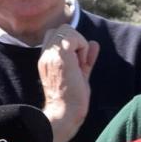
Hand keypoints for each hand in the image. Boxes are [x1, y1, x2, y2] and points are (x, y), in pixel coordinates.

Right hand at [39, 25, 99, 141]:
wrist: (65, 112)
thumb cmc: (73, 97)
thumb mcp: (81, 73)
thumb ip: (86, 58)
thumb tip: (94, 43)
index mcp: (47, 58)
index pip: (57, 35)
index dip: (72, 44)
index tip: (77, 62)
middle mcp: (46, 54)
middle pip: (62, 29)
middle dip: (76, 41)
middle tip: (79, 62)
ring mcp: (51, 54)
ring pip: (67, 29)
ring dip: (79, 44)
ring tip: (79, 64)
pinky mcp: (60, 55)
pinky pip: (74, 36)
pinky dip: (83, 47)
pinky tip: (81, 64)